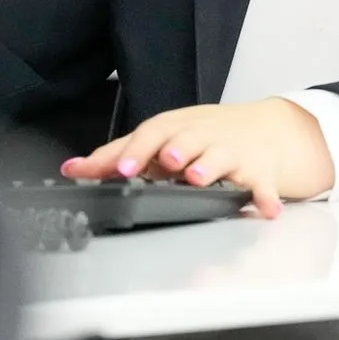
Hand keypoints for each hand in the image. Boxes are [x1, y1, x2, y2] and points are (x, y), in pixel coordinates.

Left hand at [60, 99, 334, 217]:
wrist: (263, 131)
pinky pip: (263, 185)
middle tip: (168, 162)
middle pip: (189, 139)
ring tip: (200, 177)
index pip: (153, 133)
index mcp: (177, 130)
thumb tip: (72, 168)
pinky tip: (266, 210)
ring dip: (211, 165)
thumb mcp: (161, 140)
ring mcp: (232, 153)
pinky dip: (266, 198)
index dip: (137, 150)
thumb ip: (117, 156)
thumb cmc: (202, 138)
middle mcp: (204, 138)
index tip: (121, 168)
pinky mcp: (258, 172)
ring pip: (222, 156)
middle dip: (178, 150)